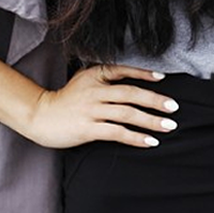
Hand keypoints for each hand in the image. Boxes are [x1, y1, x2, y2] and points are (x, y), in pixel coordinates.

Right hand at [28, 65, 178, 148]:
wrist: (39, 115)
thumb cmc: (65, 99)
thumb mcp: (83, 79)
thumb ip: (104, 77)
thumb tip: (130, 79)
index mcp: (95, 75)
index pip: (123, 71)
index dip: (143, 73)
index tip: (161, 77)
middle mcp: (95, 90)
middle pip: (131, 93)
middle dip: (155, 100)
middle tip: (174, 107)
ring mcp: (92, 110)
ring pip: (127, 113)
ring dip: (150, 120)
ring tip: (168, 125)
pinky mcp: (88, 129)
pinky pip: (117, 132)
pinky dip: (135, 137)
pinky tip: (149, 142)